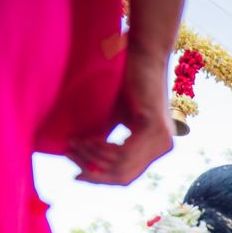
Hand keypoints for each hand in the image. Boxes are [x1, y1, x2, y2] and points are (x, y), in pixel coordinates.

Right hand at [68, 49, 173, 185]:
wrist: (141, 54)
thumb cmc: (126, 83)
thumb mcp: (114, 119)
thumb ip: (106, 142)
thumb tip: (83, 165)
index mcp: (156, 148)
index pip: (127, 176)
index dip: (99, 179)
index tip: (75, 174)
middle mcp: (163, 147)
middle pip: (124, 177)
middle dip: (92, 170)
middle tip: (68, 153)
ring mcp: (161, 139)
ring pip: (121, 167)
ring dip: (92, 157)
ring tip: (73, 142)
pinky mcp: (153, 128)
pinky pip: (123, 154)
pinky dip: (100, 149)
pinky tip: (85, 138)